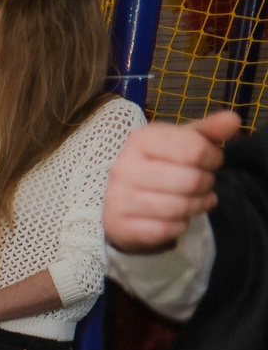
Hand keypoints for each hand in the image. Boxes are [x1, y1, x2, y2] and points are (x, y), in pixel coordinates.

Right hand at [105, 110, 238, 251]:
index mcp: (140, 139)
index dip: (213, 158)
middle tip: (204, 183)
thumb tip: (233, 120)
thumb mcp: (184, 142)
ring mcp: (117, 197)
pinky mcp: (117, 225)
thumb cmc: (162, 165)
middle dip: (206, 184)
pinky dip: (179, 226)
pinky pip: (163, 230)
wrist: (126, 200)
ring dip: (197, 206)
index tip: (211, 161)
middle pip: (189, 181)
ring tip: (198, 200)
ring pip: (177, 208)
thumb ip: (210, 130)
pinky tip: (179, 218)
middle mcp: (123, 167)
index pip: (194, 150)